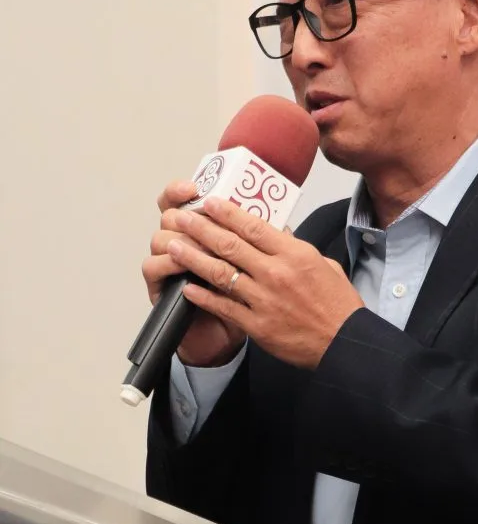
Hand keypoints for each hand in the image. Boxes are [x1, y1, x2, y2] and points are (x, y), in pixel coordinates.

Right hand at [142, 181, 245, 366]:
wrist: (223, 336)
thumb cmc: (242, 298)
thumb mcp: (257, 266)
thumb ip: (261, 242)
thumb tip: (278, 220)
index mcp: (204, 229)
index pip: (184, 198)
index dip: (184, 190)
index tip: (193, 187)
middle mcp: (182, 240)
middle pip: (171, 214)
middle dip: (186, 214)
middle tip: (196, 216)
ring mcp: (167, 262)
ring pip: (160, 238)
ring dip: (180, 239)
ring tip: (196, 242)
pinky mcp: (159, 286)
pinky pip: (153, 268)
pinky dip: (167, 264)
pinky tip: (182, 265)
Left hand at [164, 197, 364, 369]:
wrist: (344, 342)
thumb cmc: (337, 304)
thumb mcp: (323, 265)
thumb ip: (296, 249)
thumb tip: (277, 234)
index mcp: (295, 255)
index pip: (254, 227)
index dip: (228, 213)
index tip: (209, 202)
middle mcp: (276, 273)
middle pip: (230, 246)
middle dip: (201, 229)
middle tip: (181, 217)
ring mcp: (264, 300)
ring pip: (220, 273)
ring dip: (193, 258)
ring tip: (173, 246)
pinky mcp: (257, 325)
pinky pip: (223, 306)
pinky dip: (203, 296)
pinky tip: (186, 287)